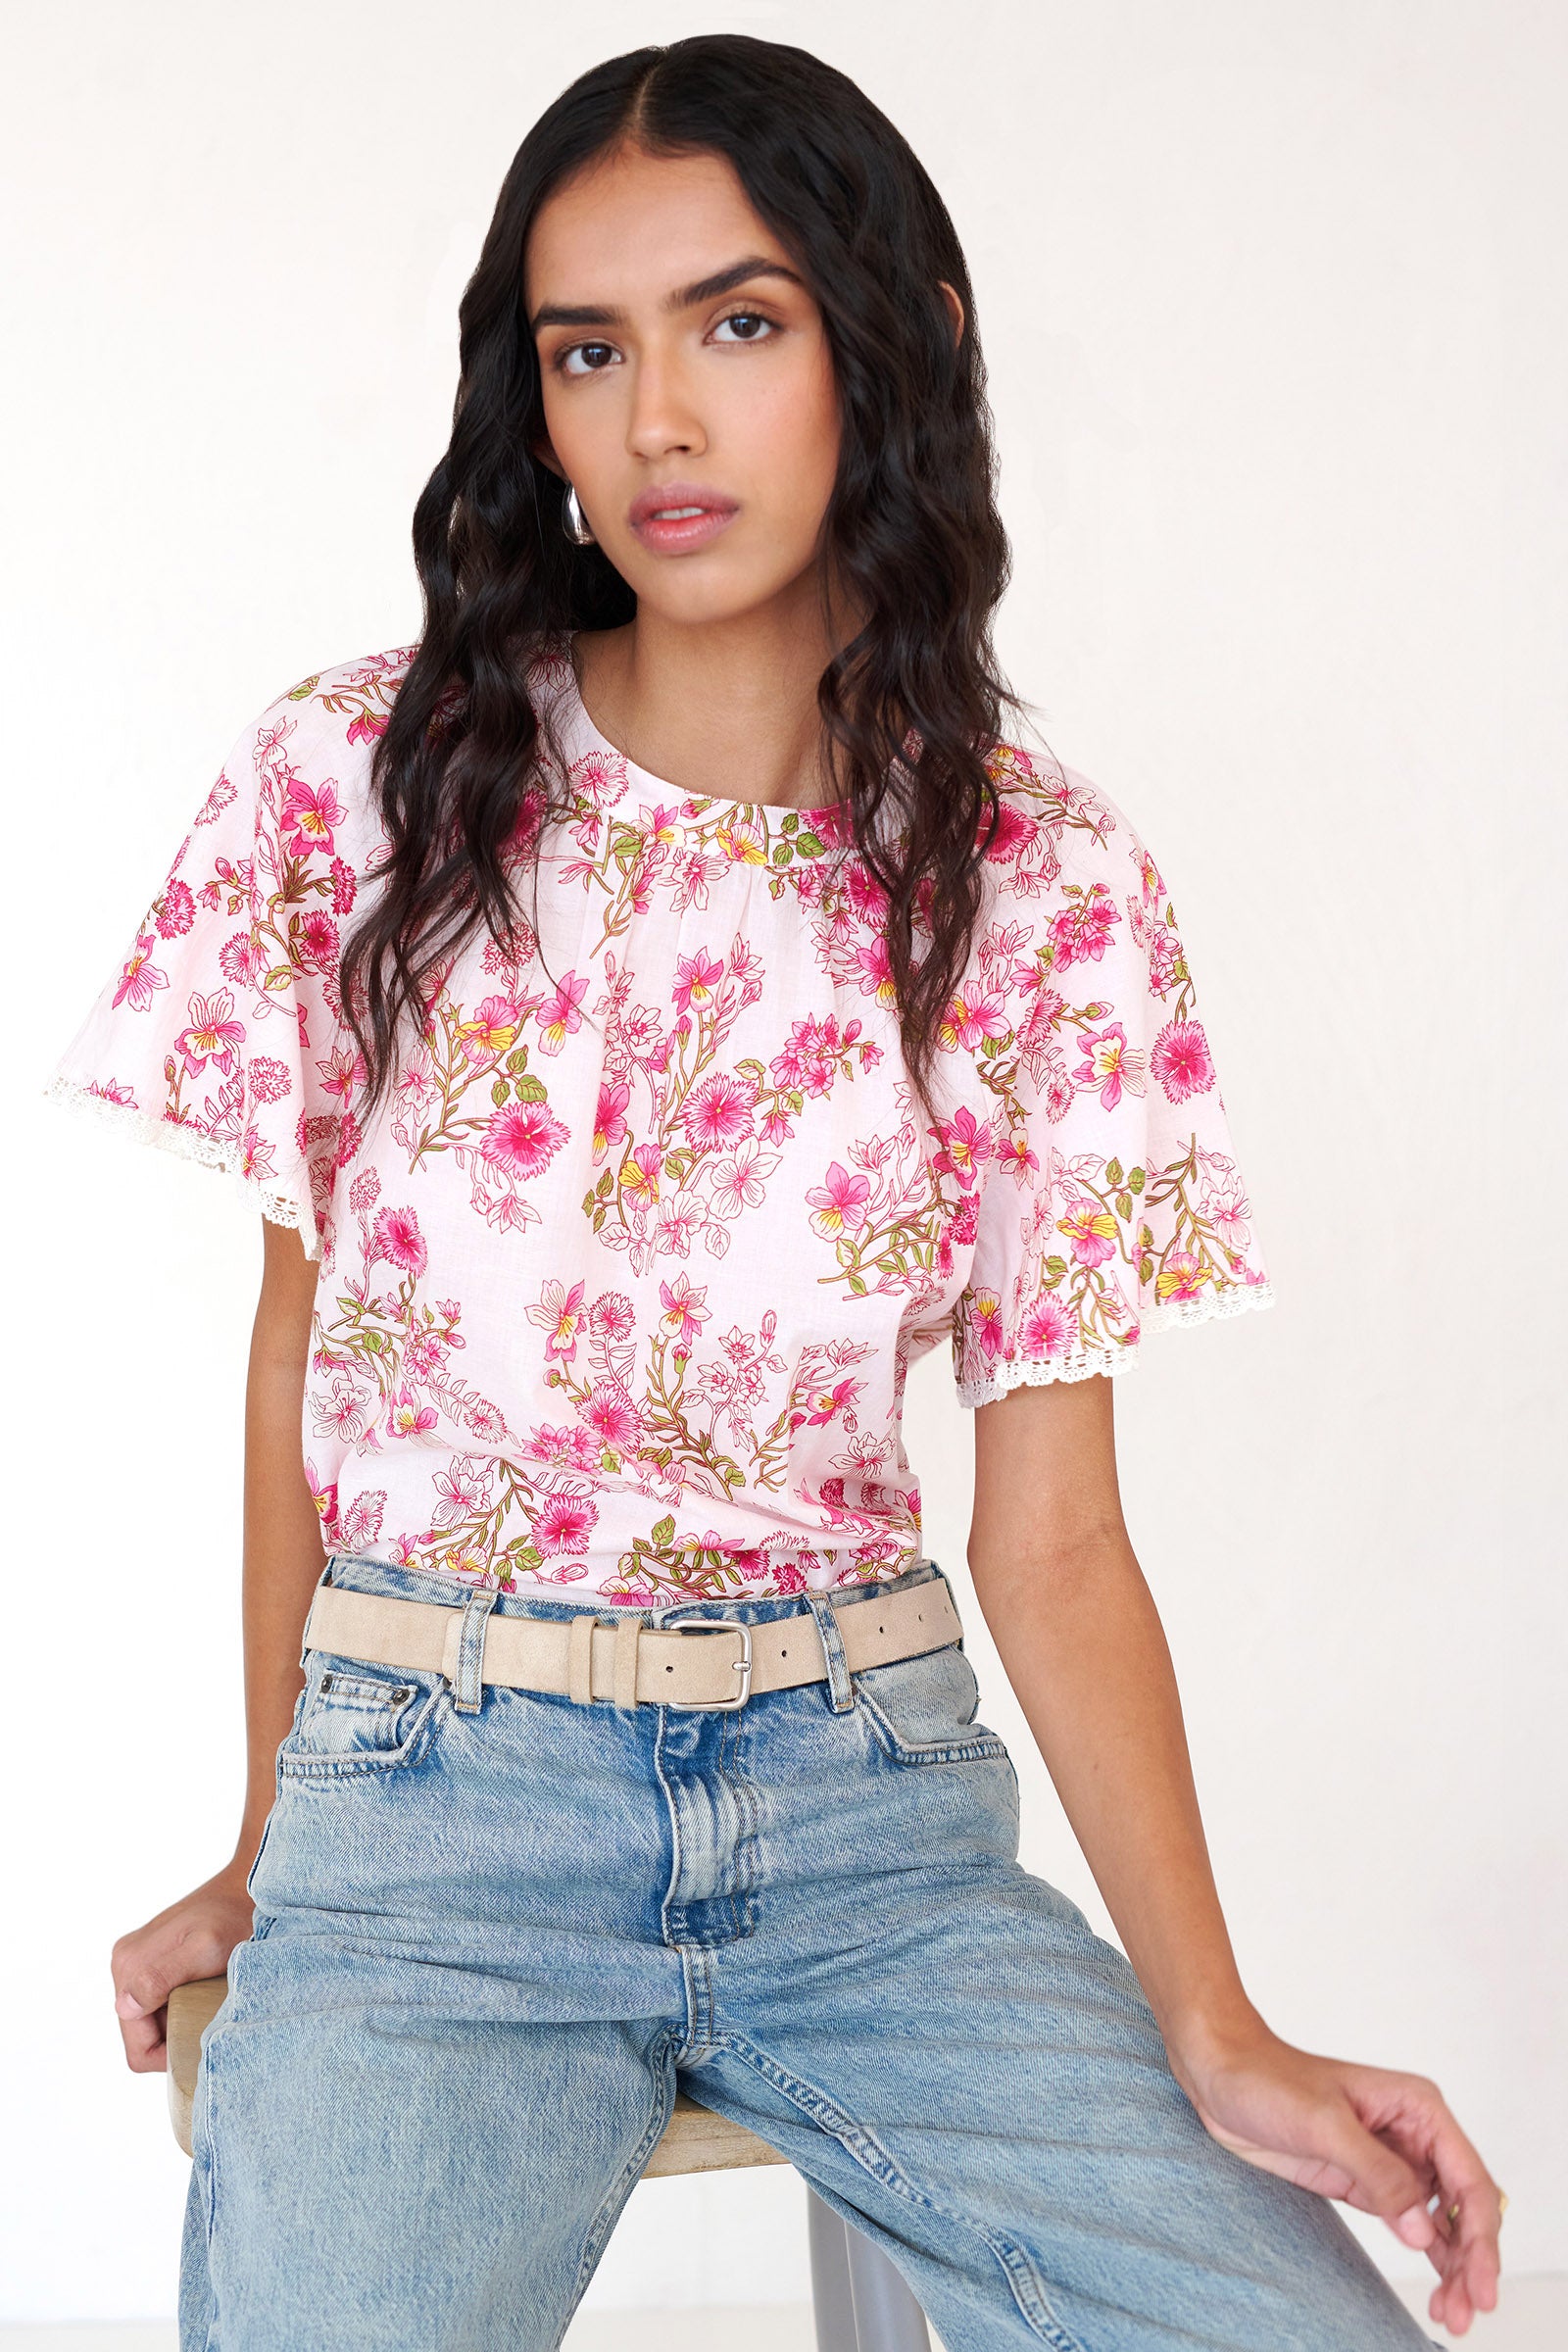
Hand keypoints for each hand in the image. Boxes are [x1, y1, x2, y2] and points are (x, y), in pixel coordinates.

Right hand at [109, 1864, 259, 2073]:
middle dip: (174, 2039)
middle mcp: (126, 1963)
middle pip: (141, 2036)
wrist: (252, 1883)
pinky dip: (182, 2006)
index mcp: (129, 1966)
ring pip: (151, 2021)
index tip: (203, 2042)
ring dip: (179, 2022)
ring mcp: (139, 1960)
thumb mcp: (204, 1949)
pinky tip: (207, 1994)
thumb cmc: (235, 1915)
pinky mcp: (155, 1958)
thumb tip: (125, 2006)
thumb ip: (162, 1976)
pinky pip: (160, 2002)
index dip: (169, 2057)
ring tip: (211, 2006)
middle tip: (210, 2024)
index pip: (137, 2047)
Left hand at [1169, 2015, 1502, 2336]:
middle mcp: (1414, 2134)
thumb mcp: (1323, 2125)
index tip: (1482, 2285)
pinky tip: (1440, 2288)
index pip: (1468, 2179)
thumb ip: (1377, 2174)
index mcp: (1417, 2108)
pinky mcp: (1365, 2182)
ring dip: (1455, 2267)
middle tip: (1468, 2312)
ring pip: (1441, 2223)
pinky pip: (1411, 2224)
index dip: (1482, 2237)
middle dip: (1471, 2261)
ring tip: (1455, 2316)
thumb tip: (1423, 2229)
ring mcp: (1391, 2161)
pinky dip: (1428, 2256)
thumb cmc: (1268, 2079)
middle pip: (1463, 2207)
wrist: (1220, 2073)